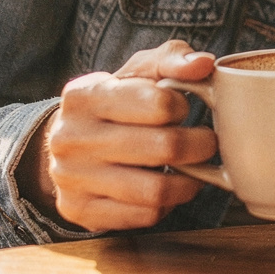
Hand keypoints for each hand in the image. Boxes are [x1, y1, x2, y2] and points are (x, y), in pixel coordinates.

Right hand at [27, 39, 220, 231]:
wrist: (68, 143)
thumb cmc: (116, 101)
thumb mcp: (139, 71)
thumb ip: (173, 59)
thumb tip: (203, 64)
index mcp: (84, 95)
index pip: (158, 103)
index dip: (181, 106)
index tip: (181, 109)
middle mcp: (71, 137)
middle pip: (164, 148)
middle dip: (199, 146)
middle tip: (206, 142)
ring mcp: (72, 178)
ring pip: (156, 190)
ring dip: (189, 182)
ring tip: (194, 169)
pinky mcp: (79, 211)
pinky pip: (143, 216)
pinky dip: (166, 205)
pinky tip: (166, 189)